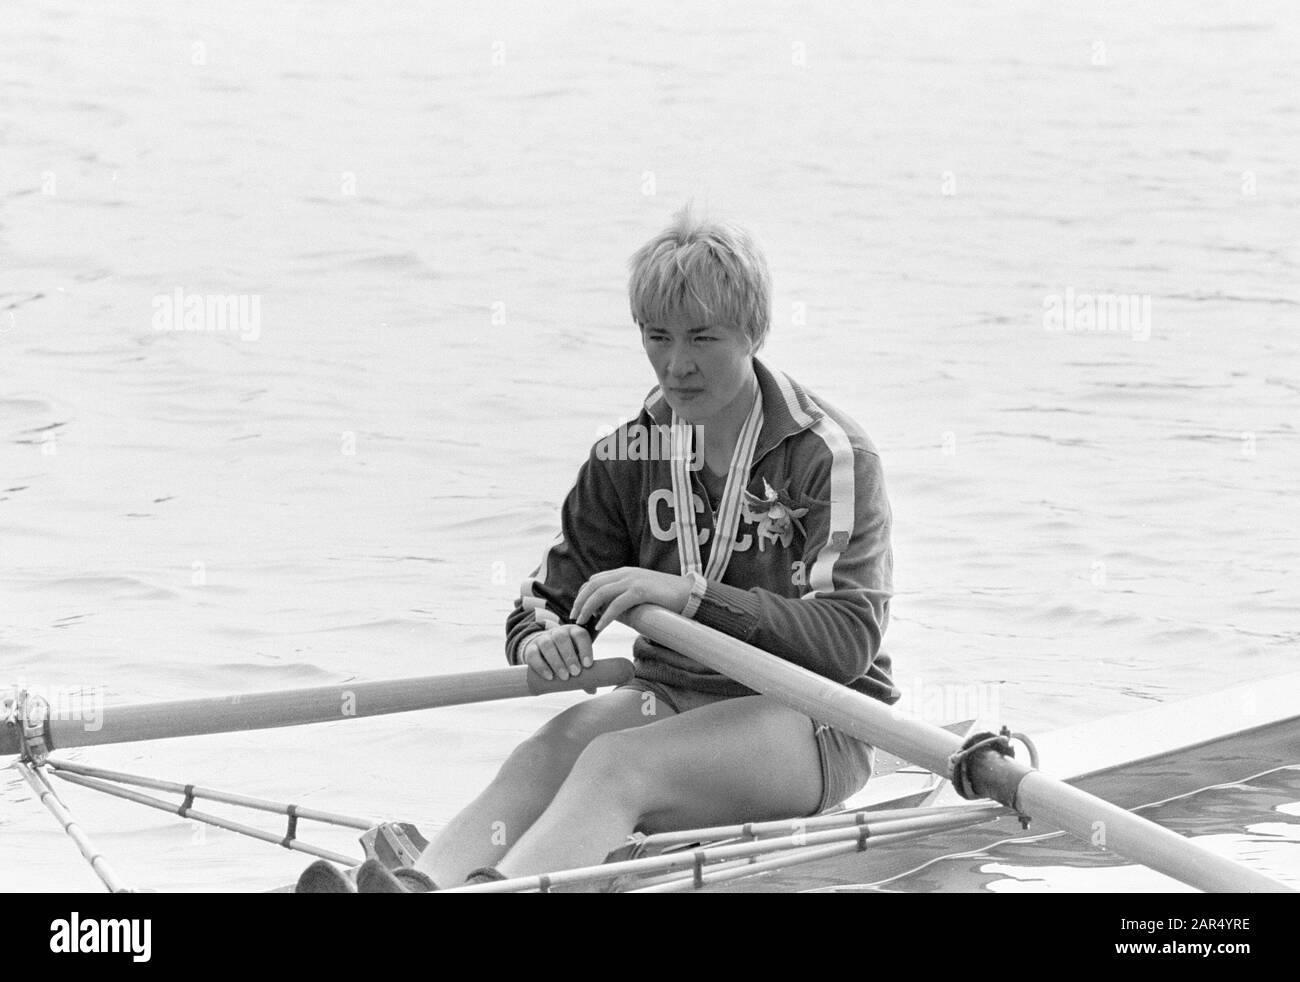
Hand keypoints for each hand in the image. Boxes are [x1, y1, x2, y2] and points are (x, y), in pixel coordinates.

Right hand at [520, 624, 592, 681]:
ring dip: (556, 661)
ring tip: (564, 677)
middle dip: (569, 656)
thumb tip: (592, 690)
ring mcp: (542, 639)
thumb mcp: (577, 660)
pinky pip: (533, 655)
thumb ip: (584, 673)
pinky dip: (541, 666)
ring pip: (547, 645)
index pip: (580, 635)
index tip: (588, 665)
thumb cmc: (566, 657)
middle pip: (562, 638)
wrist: (543, 652)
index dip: (585, 649)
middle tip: (575, 672)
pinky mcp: (530, 649)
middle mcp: (557, 632)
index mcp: (573, 632)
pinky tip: (549, 677)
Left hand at [572, 567, 692, 632]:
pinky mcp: (641, 590)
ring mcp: (633, 580)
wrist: (689, 593)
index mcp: (624, 572)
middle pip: (593, 585)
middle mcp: (626, 573)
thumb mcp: (640, 595)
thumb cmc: (665, 598)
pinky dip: (605, 616)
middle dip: (580, 601)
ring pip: (601, 593)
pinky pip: (617, 604)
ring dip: (587, 608)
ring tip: (581, 623)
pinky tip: (599, 626)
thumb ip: (623, 600)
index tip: (577, 610)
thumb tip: (605, 614)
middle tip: (574, 618)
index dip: (583, 594)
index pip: (595, 580)